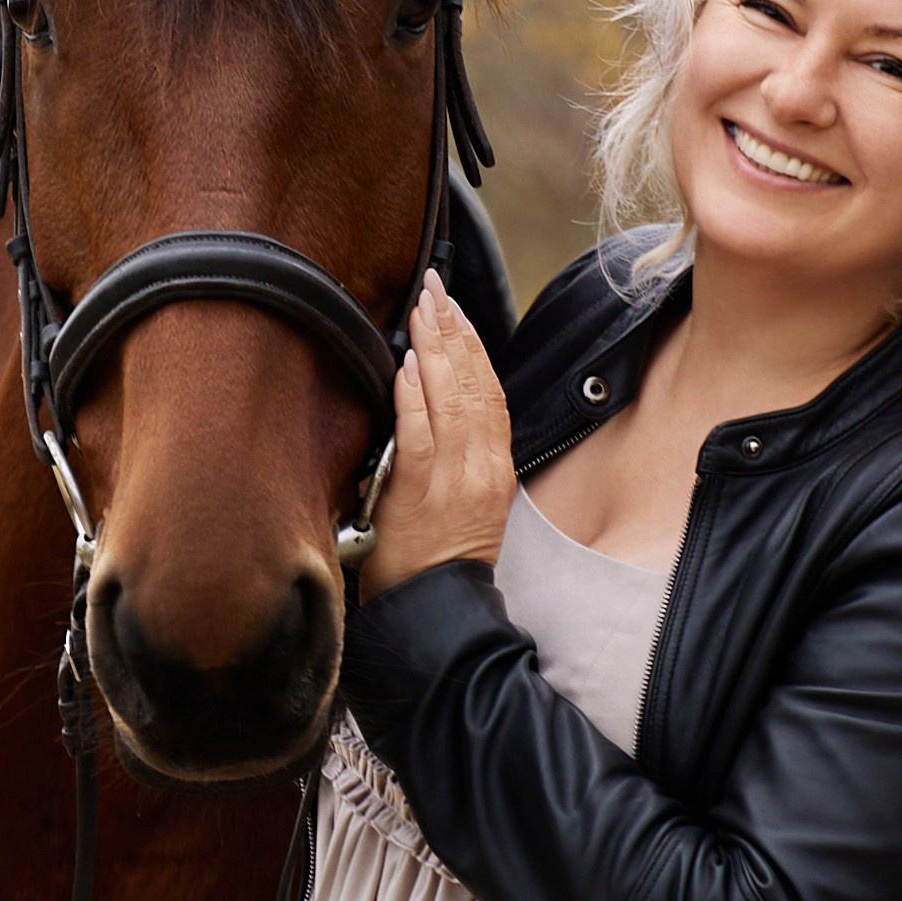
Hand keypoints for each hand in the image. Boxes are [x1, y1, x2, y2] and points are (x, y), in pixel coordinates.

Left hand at [364, 271, 514, 599]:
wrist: (436, 610)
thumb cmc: (442, 559)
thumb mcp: (468, 503)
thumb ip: (461, 454)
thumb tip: (435, 401)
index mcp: (496, 470)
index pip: (491, 394)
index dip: (474, 347)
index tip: (457, 310)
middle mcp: (482, 471)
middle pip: (474, 386)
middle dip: (453, 331)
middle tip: (434, 289)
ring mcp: (454, 482)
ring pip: (450, 401)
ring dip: (434, 349)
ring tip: (422, 308)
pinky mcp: (420, 495)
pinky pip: (419, 435)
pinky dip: (413, 396)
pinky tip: (405, 364)